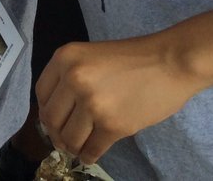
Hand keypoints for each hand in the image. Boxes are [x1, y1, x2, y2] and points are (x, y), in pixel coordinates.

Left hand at [36, 37, 203, 164]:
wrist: (171, 62)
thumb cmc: (134, 57)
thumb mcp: (91, 56)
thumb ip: (71, 77)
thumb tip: (57, 111)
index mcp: (65, 58)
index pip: (41, 94)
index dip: (47, 111)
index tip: (55, 120)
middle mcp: (73, 79)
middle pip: (51, 119)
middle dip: (57, 134)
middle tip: (66, 139)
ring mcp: (92, 103)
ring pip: (69, 139)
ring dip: (72, 148)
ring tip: (80, 147)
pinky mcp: (112, 125)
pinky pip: (91, 150)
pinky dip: (88, 156)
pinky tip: (91, 154)